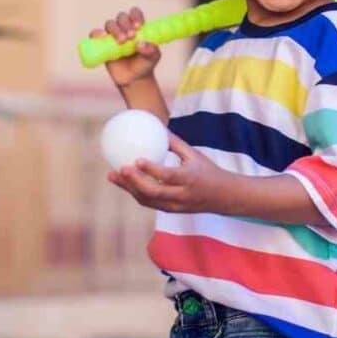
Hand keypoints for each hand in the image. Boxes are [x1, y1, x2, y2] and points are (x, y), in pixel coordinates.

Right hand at [89, 7, 160, 87]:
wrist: (133, 79)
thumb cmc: (145, 64)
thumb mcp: (153, 57)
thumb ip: (151, 50)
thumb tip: (141, 44)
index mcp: (137, 27)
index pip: (135, 13)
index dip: (135, 16)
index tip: (138, 27)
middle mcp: (124, 28)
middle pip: (121, 17)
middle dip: (126, 24)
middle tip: (131, 36)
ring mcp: (112, 35)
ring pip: (110, 24)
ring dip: (115, 29)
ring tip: (122, 42)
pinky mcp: (102, 44)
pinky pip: (95, 34)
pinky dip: (97, 33)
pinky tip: (103, 37)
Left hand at [107, 134, 233, 212]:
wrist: (223, 197)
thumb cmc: (209, 171)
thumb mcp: (195, 155)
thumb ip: (176, 143)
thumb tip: (159, 127)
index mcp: (189, 178)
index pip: (167, 176)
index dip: (151, 170)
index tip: (137, 160)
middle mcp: (181, 194)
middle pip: (153, 191)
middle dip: (133, 182)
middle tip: (118, 169)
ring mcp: (175, 205)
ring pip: (147, 200)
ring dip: (128, 188)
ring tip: (112, 176)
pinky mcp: (171, 210)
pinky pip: (150, 203)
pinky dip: (135, 193)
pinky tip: (124, 182)